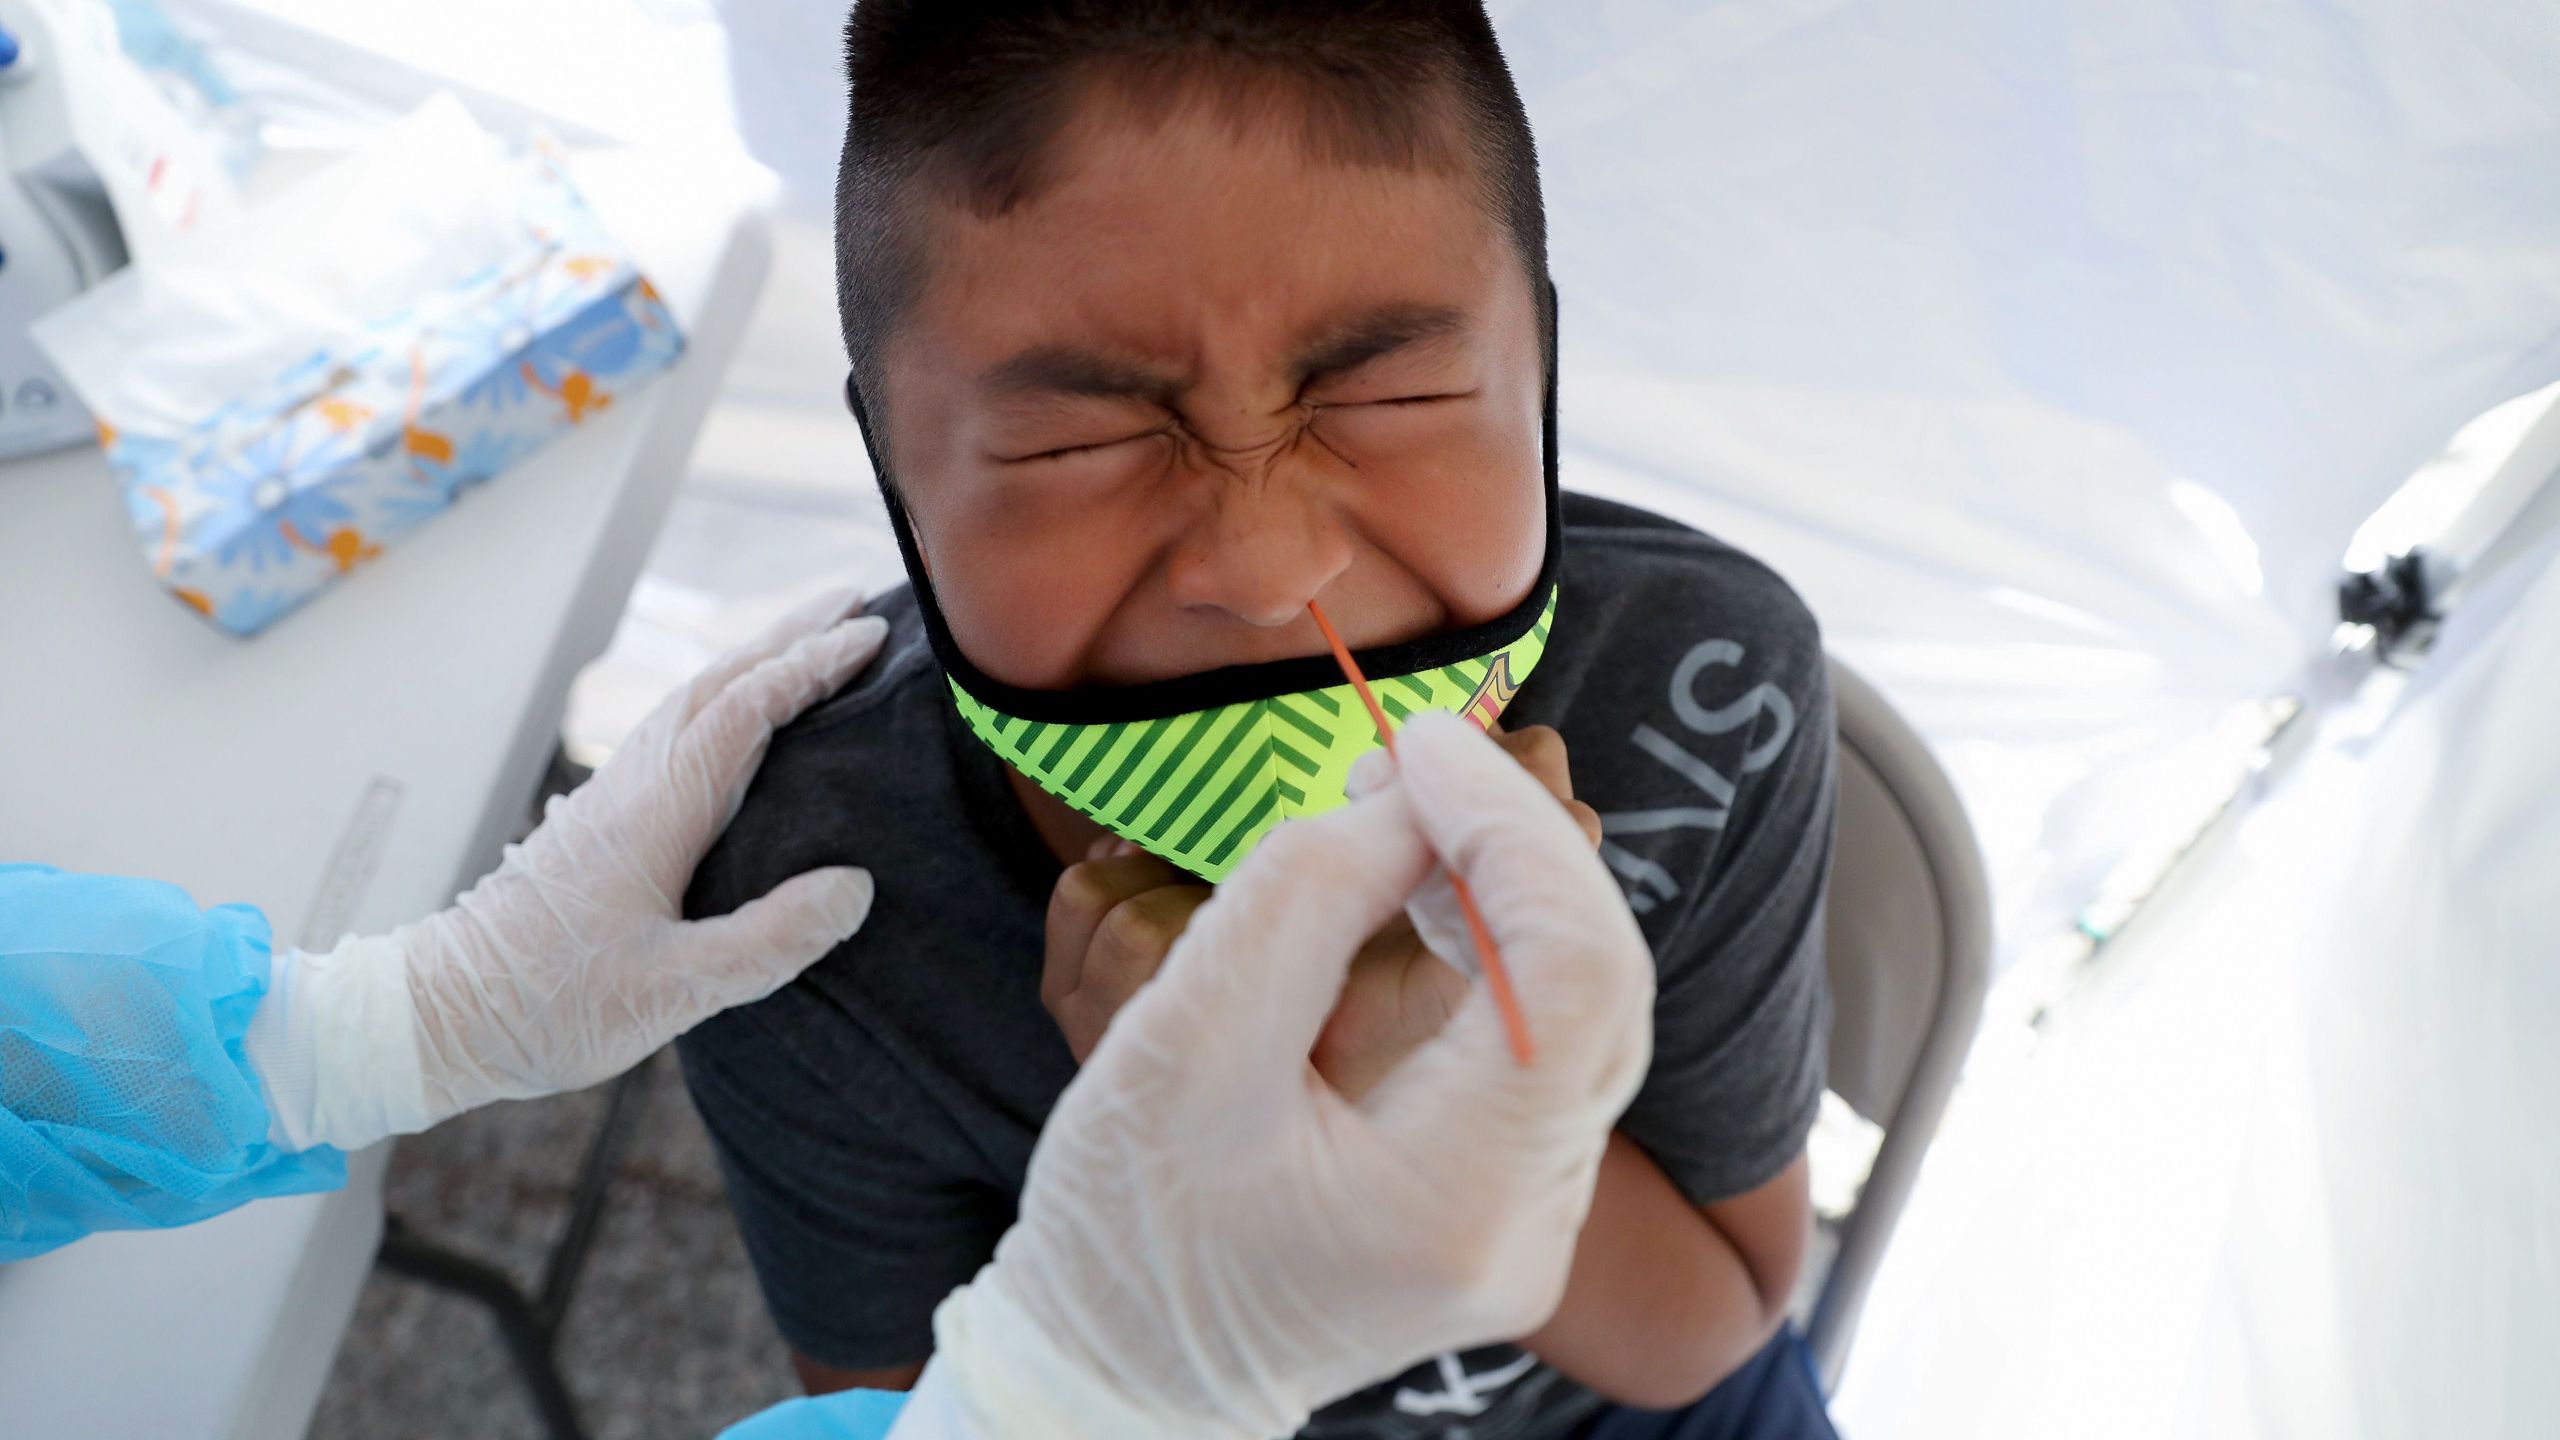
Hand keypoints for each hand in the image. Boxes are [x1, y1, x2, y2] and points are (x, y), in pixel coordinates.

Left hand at [252, 589, 890, 1150]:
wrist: (445, 1014)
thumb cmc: (553, 1007)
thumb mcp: (674, 992)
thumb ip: (770, 940)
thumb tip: (855, 885)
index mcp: (657, 812)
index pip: (746, 711)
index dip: (811, 669)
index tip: (872, 636)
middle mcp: (631, 786)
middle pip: (718, 684)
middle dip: (790, 639)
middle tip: (858, 604)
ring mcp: (611, 796)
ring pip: (692, 700)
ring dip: (756, 661)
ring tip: (812, 643)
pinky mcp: (601, 819)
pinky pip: (675, 731)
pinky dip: (724, 700)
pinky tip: (741, 719)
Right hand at [924, 712, 1656, 1439]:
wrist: (1115, 1377)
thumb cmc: (1124, 1227)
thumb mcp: (1185, 1040)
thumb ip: (1308, 895)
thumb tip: (1417, 798)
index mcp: (1461, 1200)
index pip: (1575, 970)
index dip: (1512, 831)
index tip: (1422, 746)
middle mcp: (1532, 1225)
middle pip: (1602, 986)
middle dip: (1517, 847)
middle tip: (1407, 766)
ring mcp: (1532, 1225)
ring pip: (1585, 1012)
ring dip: (1511, 891)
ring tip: (1406, 816)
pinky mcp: (1505, 1208)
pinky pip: (1545, 1049)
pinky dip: (1500, 953)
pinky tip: (1429, 897)